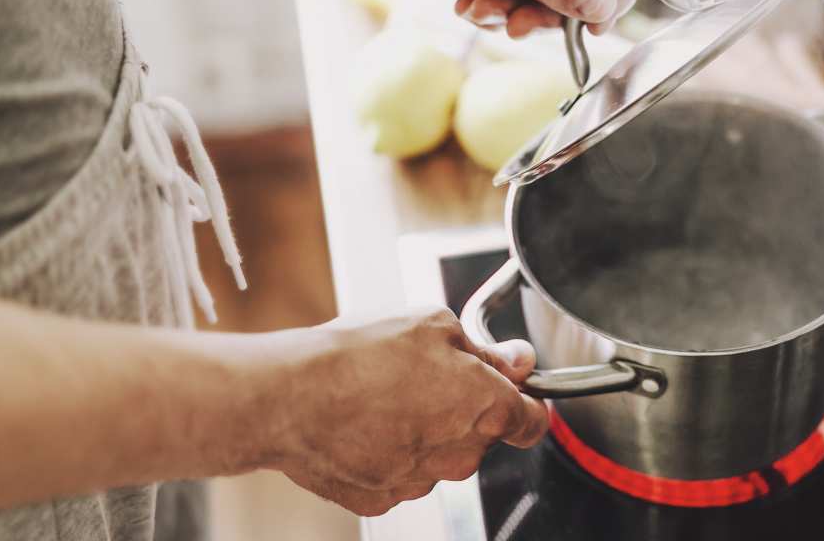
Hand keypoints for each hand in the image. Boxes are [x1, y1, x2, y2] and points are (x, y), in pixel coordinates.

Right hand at [268, 308, 547, 515]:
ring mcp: (421, 482)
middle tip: (425, 373)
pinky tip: (363, 421)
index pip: (532, 422)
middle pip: (480, 433)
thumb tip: (518, 360)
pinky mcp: (382, 499)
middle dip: (464, 406)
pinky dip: (390, 449)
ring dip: (425, 428)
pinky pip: (400, 472)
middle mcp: (460, 455)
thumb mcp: (434, 323)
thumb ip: (486, 349)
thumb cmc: (360, 355)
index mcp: (486, 409)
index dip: (526, 401)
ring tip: (384, 393)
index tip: (513, 389)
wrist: (290, 397)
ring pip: (440, 454)